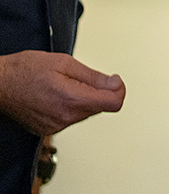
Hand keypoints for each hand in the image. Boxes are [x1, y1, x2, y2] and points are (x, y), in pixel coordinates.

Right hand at [0, 51, 124, 134]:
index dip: (118, 89)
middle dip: (98, 92)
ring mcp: (56, 126)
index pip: (114, 103)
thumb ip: (94, 76)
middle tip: (78, 77)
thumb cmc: (24, 70)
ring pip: (85, 113)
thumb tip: (116, 84)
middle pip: (100, 107)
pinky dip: (69, 107)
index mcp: (72, 100)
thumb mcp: (64, 63)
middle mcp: (65, 118)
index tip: (113, 80)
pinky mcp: (48, 130)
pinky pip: (70, 118)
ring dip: (82, 99)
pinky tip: (54, 96)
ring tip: (61, 85)